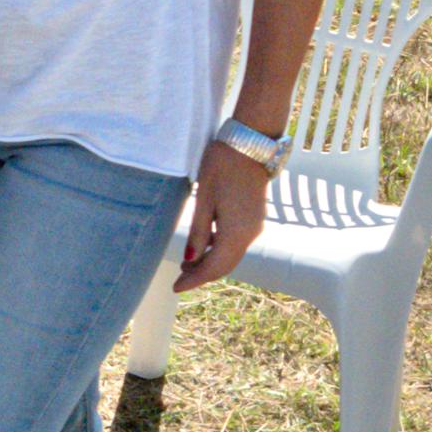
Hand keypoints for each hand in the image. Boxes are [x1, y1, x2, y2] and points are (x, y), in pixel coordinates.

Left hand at [174, 141, 268, 294]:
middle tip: (179, 279)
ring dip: (211, 262)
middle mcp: (250, 234)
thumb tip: (190, 259)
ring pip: (231, 254)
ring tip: (187, 264)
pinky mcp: (254, 217)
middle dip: (202, 274)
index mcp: (236, 233)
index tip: (176, 287)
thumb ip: (198, 231)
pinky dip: (219, 249)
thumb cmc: (222, 167)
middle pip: (225, 265)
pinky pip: (236, 242)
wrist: (249, 144)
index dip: (194, 280)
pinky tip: (204, 245)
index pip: (214, 267)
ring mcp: (255, 226)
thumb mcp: (204, 199)